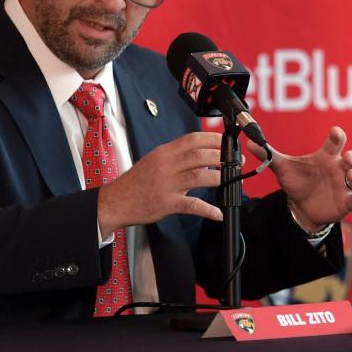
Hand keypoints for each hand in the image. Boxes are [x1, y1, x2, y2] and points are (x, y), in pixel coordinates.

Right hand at [97, 131, 223, 233]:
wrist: (116, 201)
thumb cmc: (136, 182)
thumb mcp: (155, 161)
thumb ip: (177, 157)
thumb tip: (202, 155)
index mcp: (164, 153)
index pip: (192, 139)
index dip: (212, 139)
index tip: (227, 141)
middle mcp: (166, 165)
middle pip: (199, 156)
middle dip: (221, 157)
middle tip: (236, 161)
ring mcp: (166, 184)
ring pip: (198, 176)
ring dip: (219, 177)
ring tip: (232, 179)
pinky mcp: (166, 203)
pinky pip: (191, 205)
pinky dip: (207, 209)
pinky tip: (218, 213)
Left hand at [246, 126, 351, 229]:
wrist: (301, 207)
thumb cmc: (298, 182)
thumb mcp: (283, 168)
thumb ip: (269, 155)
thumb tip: (250, 141)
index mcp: (325, 156)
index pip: (335, 142)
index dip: (337, 136)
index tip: (335, 132)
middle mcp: (338, 168)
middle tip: (347, 158)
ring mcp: (344, 186)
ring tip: (350, 177)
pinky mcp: (346, 202)